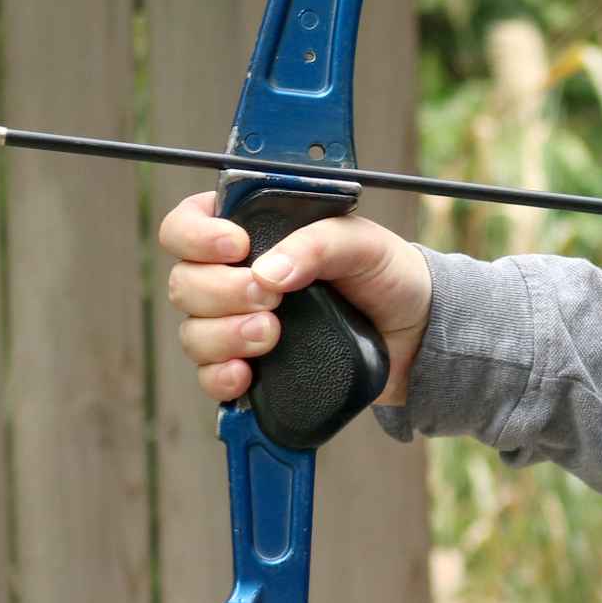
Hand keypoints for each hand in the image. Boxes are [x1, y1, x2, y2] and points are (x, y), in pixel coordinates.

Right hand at [159, 190, 432, 406]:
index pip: (187, 225)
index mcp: (254, 233)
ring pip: (192, 331)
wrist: (417, 334)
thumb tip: (268, 272)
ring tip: (271, 335)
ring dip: (224, 335)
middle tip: (271, 300)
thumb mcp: (363, 244)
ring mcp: (239, 324)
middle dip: (222, 292)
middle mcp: (236, 277)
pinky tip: (246, 375)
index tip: (237, 247)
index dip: (196, 235)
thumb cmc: (388, 275)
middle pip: (185, 283)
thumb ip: (317, 245)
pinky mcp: (252, 366)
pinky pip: (210, 377)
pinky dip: (220, 377)